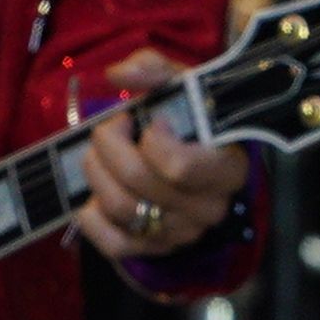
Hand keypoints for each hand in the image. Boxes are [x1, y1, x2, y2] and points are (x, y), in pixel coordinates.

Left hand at [83, 49, 255, 260]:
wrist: (194, 156)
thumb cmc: (189, 119)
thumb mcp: (181, 85)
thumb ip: (154, 69)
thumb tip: (119, 73)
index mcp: (227, 167)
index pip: (180, 168)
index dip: (152, 140)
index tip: (150, 122)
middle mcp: (210, 207)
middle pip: (140, 182)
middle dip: (109, 146)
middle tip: (110, 128)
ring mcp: (182, 233)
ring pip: (122, 209)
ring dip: (96, 174)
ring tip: (98, 155)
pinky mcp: (155, 250)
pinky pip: (112, 244)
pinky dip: (92, 218)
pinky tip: (95, 196)